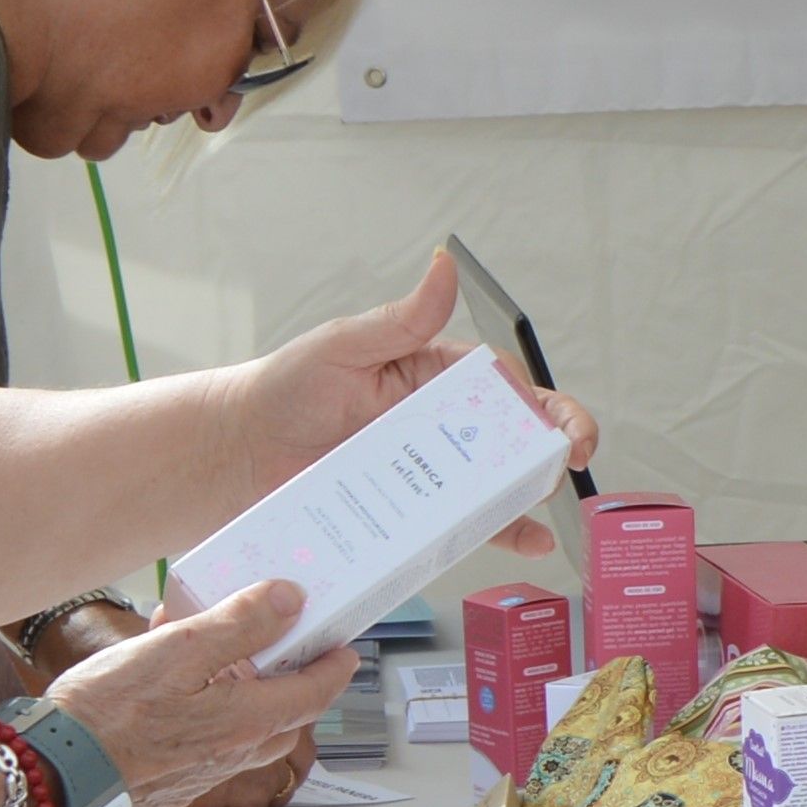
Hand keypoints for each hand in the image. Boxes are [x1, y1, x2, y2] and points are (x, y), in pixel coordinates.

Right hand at [48, 581, 355, 806]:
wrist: (55, 769)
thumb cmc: (111, 711)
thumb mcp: (180, 649)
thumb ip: (240, 625)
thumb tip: (291, 600)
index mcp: (248, 721)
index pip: (314, 692)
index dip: (334, 666)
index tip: (346, 647)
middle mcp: (235, 752)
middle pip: (286, 713)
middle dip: (292, 677)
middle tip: (286, 642)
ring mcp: (204, 769)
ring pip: (247, 726)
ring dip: (246, 690)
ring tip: (215, 647)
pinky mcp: (174, 776)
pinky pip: (210, 735)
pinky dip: (209, 704)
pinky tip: (173, 678)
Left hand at [228, 248, 601, 558]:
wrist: (236, 456)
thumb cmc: (283, 390)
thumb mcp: (343, 346)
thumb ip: (401, 318)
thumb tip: (443, 266)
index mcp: (431, 377)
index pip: (503, 385)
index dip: (539, 401)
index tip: (557, 421)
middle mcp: (437, 427)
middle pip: (513, 435)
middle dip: (551, 445)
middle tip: (570, 457)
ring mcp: (425, 475)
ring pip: (495, 482)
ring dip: (532, 490)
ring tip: (549, 501)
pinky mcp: (409, 515)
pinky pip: (461, 526)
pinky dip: (499, 532)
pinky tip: (528, 540)